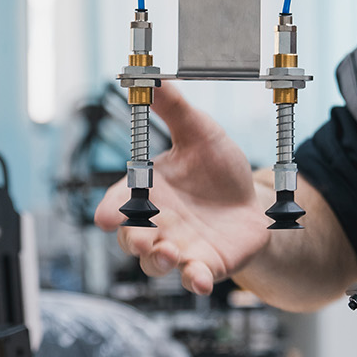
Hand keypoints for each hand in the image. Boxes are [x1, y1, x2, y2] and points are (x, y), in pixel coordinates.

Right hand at [93, 83, 273, 294]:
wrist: (252, 201)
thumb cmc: (216, 169)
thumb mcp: (199, 132)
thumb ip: (174, 109)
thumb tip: (153, 76)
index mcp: (148, 192)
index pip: (119, 202)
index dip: (109, 210)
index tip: (104, 216)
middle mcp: (158, 225)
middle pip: (131, 239)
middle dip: (132, 240)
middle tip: (141, 237)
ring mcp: (179, 249)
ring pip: (156, 264)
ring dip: (158, 261)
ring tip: (170, 253)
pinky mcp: (205, 267)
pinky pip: (192, 279)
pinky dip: (192, 281)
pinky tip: (197, 278)